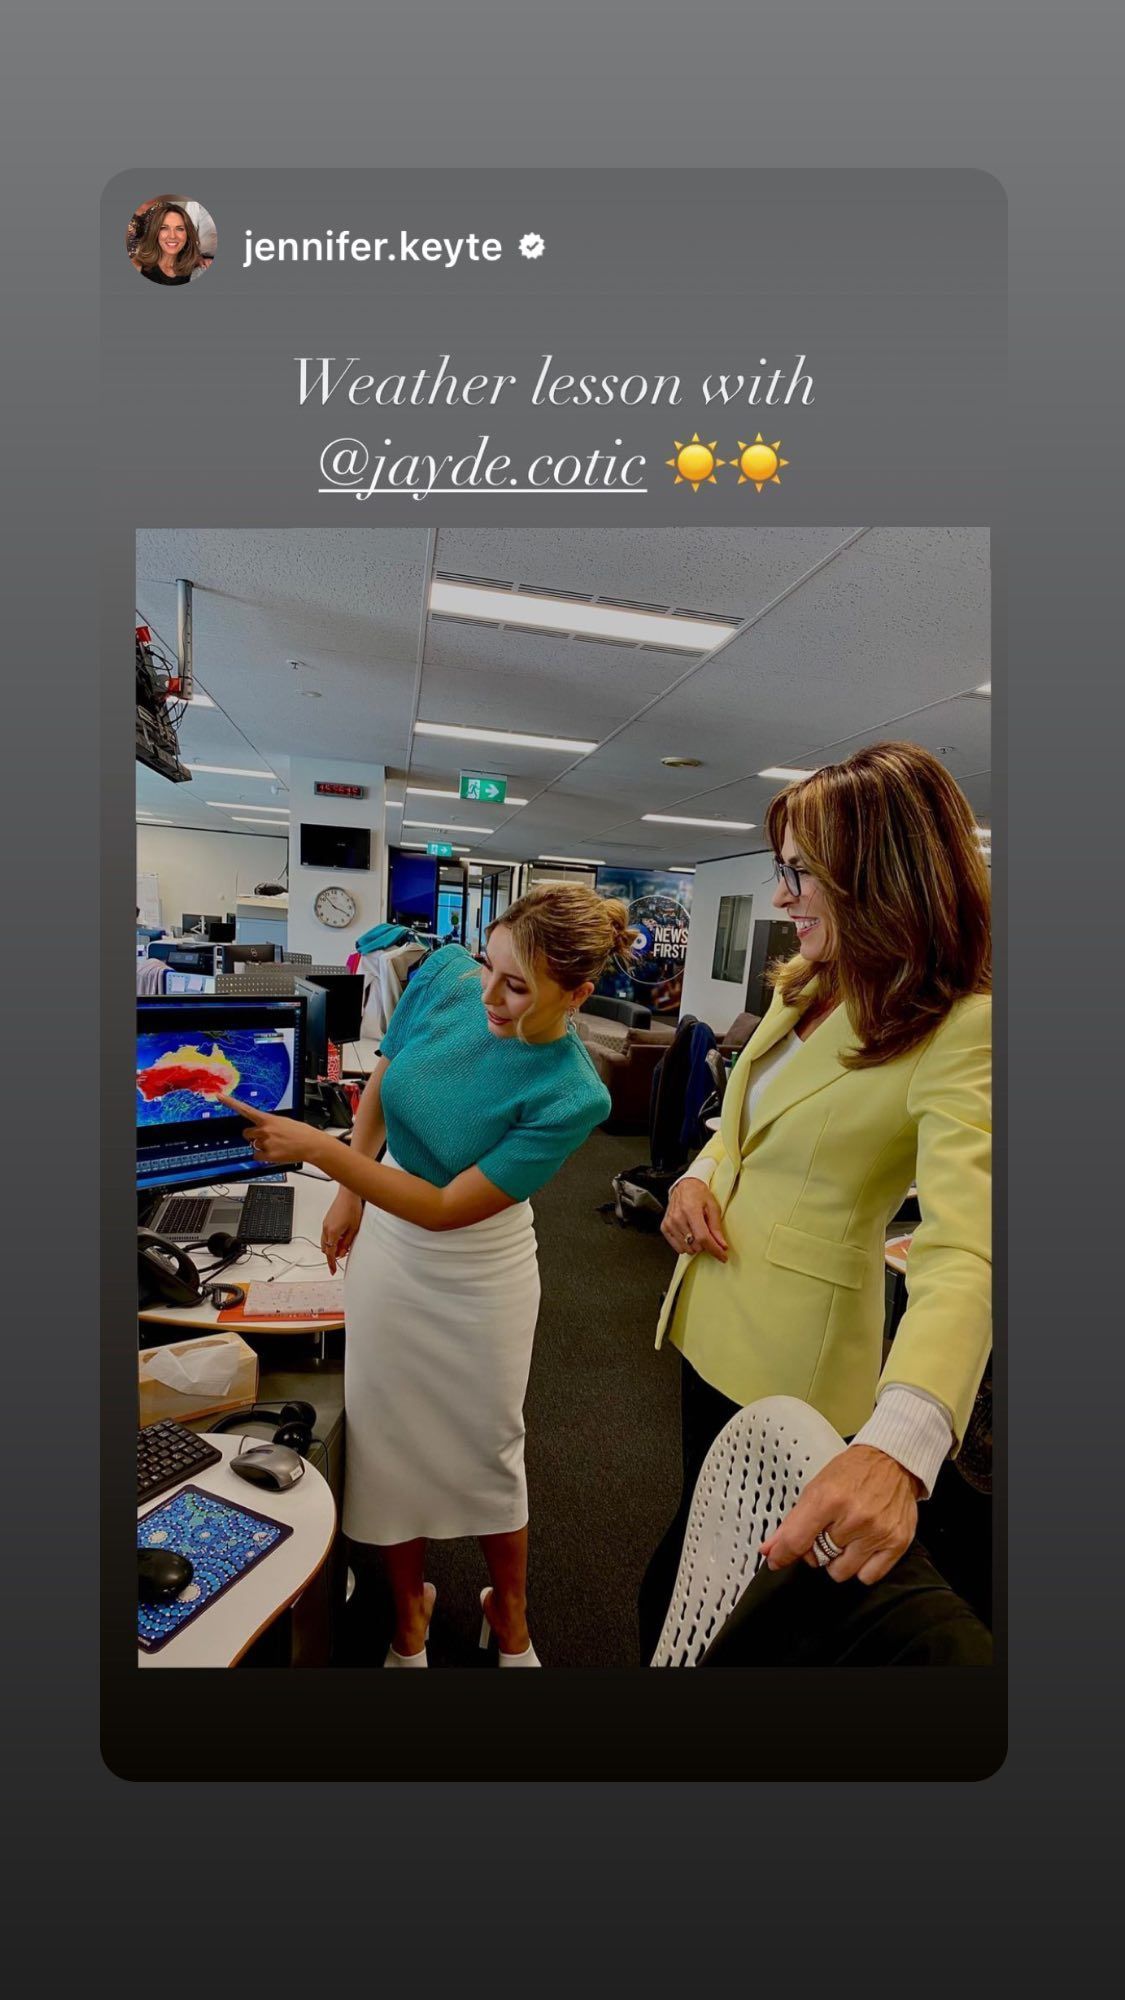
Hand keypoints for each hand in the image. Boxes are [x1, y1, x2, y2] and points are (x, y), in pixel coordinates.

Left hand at [214, 1094, 325, 1167]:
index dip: (231, 1103)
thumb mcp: (285, 1121)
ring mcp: (266, 1143)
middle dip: (253, 1136)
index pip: (245, 1109)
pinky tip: (275, 1153)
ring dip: (262, 1147)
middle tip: (266, 1138)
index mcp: (268, 1119)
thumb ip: (270, 1123)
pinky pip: (257, 1156)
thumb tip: (262, 1128)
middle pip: (246, 1133)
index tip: (220, 1097)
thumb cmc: (301, 1132)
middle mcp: (265, 1130)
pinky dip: (264, 1157)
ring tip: (277, 1145)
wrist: (312, 1144)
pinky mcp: (268, 1155)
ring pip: (254, 1146)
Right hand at [321, 1189, 363, 1272]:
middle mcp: (326, 1229)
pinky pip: (326, 1234)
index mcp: (332, 1233)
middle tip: (342, 1255)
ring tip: (344, 1245)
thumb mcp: (354, 1229)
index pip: (330, 1253)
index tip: (333, 1271)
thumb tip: (343, 1253)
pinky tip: (342, 1236)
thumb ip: (347, 1243)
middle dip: (332, 1254)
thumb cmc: (352, 1208)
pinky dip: (332, 1239)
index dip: (332, 1264)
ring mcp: (325, 1224)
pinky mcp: (327, 1220)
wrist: (348, 1194)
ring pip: (325, 1242)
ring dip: (332, 1246)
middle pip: (325, 1249)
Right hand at [661, 1179, 728, 1260]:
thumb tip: (722, 1245)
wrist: (684, 1186)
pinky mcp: (664, 1227)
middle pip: (695, 1245)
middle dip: (706, 1244)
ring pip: (687, 1249)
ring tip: (697, 1231)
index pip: (703, 1237)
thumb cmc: (698, 1194)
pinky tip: (689, 1235)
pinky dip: (686, 1245)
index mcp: (691, 1210)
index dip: (714, 1249)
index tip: (722, 1256)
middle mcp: (678, 1218)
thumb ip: (716, 1227)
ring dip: (696, 1245)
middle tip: (708, 1234)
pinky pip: (678, 1248)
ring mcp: (669, 1223)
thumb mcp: (713, 1207)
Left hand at [760, 1445, 921, 1585]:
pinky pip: (868, 1576)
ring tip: (846, 1538)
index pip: (796, 1540)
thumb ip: (792, 1522)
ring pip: (841, 1572)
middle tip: (826, 1532)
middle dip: (816, 1549)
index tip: (777, 1559)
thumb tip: (770, 1550)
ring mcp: (877, 1532)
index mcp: (829, 1498)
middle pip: (818, 1559)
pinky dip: (862, 1567)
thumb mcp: (816, 1488)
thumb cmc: (854, 1472)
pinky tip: (862, 1547)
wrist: (892, 1461)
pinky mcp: (897, 1543)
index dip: (782, 1554)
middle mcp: (854, 1517)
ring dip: (839, 1560)